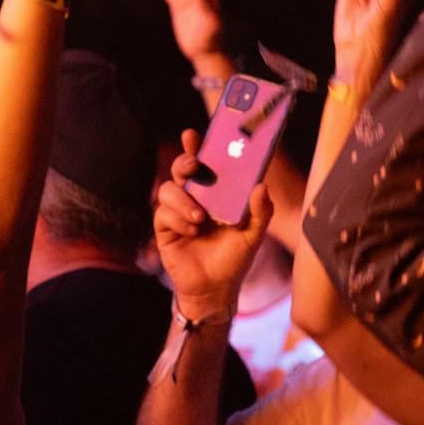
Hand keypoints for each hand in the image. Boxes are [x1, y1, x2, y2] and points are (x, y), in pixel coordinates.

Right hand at [154, 130, 272, 316]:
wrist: (214, 289)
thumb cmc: (234, 259)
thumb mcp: (254, 235)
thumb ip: (260, 212)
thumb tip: (261, 187)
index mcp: (215, 194)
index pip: (206, 164)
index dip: (198, 146)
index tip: (195, 135)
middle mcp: (194, 198)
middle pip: (181, 169)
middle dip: (184, 162)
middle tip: (195, 166)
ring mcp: (176, 212)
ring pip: (168, 189)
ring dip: (184, 200)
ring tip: (200, 218)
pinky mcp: (163, 228)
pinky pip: (162, 213)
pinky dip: (177, 219)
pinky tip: (191, 231)